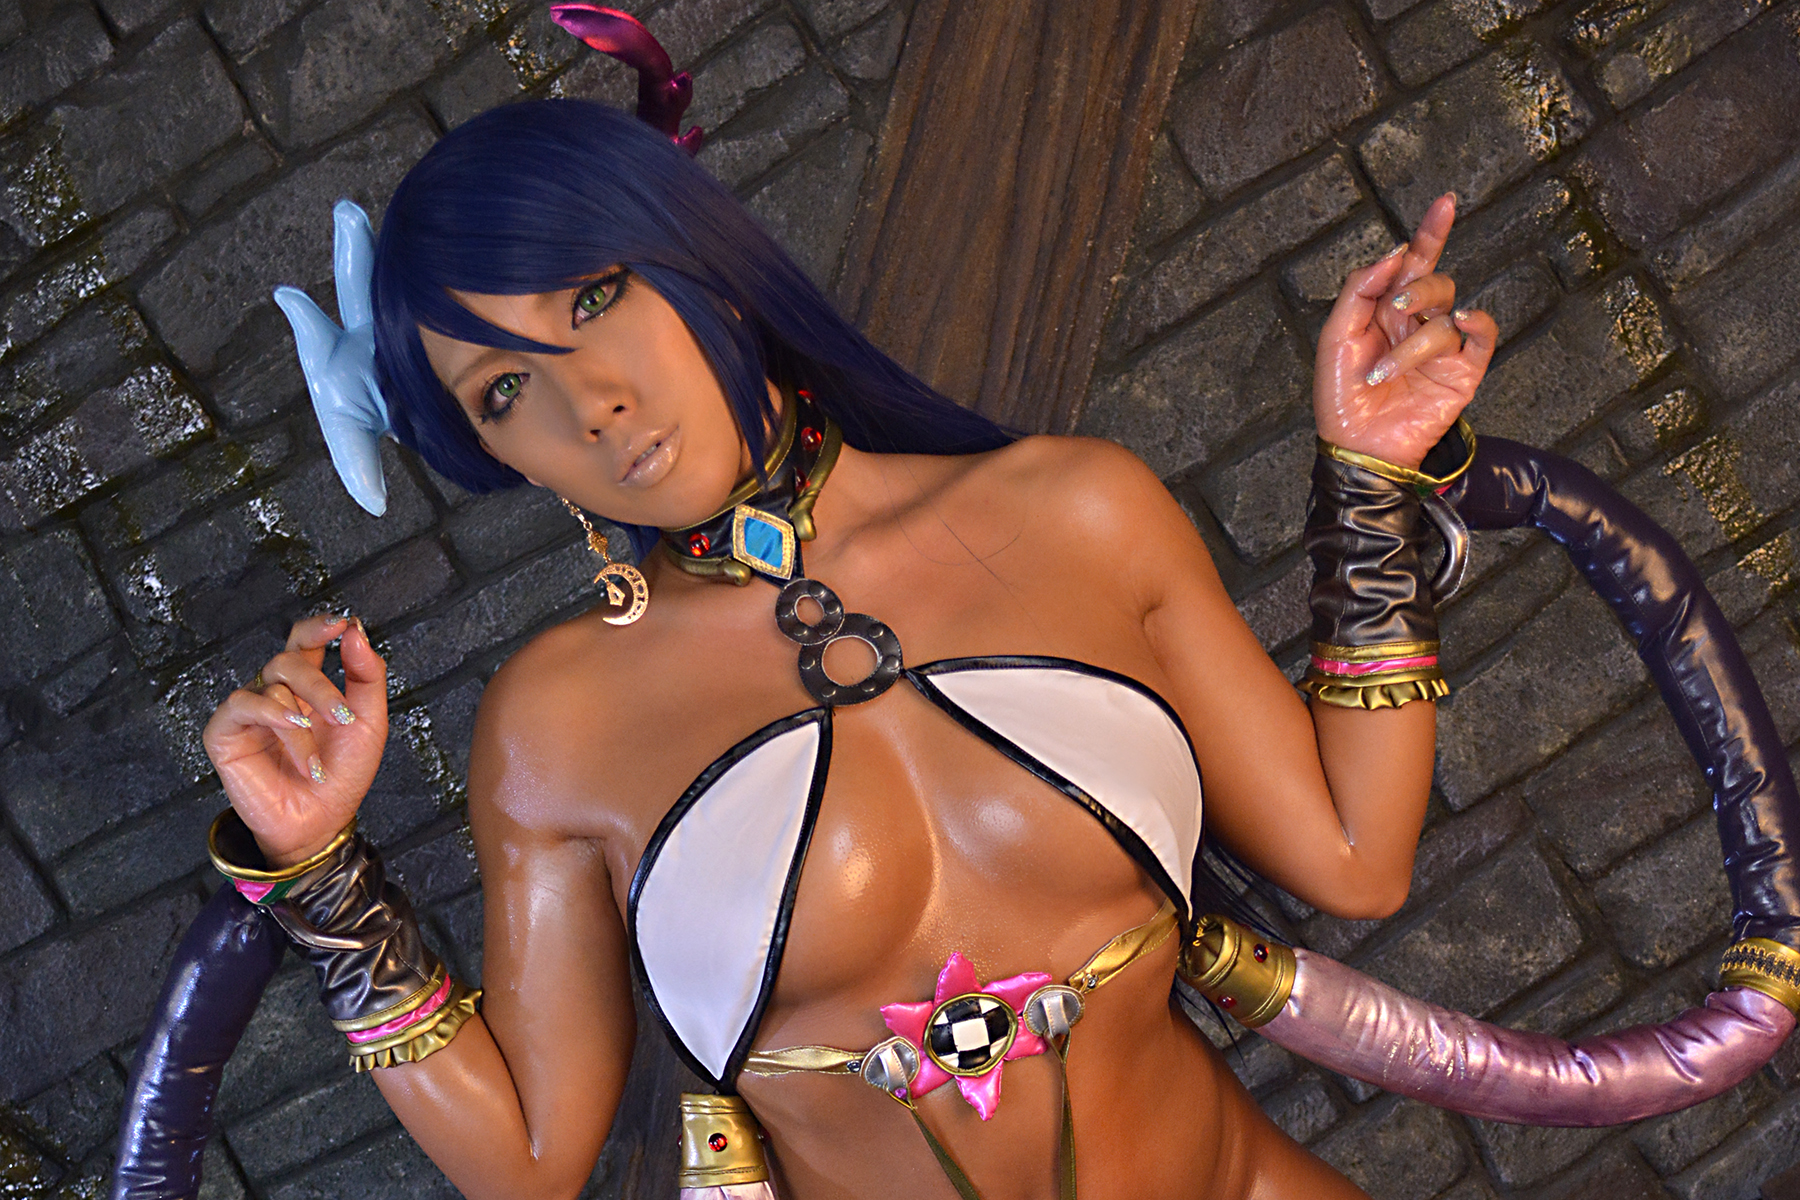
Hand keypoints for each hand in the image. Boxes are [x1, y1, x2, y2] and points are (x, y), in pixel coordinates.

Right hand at [203, 614, 388, 867]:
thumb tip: (355, 629)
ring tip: (319, 760)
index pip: (303, 641)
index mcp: (307, 687)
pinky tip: (294, 733)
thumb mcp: (369, 722)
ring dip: (304, 720)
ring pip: (273, 684)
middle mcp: (275, 693)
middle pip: (289, 658)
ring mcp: (249, 711)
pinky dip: (273, 716)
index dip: (316, 627)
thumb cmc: (342, 775)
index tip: (339, 624)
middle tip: (343, 717)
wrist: (319, 823)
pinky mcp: (225, 732)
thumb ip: (367, 675)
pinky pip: (244, 704)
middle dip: (320, 685)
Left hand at [1314, 194, 1499, 468]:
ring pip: (1448, 313)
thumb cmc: (1341, 398)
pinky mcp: (1463, 372)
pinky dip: (1476, 324)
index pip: (1413, 263)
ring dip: (1413, 342)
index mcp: (1385, 312)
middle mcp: (1416, 324)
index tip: (1445, 202)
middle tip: (1394, 309)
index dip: (1430, 233)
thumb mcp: (1335, 337)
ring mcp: (1442, 348)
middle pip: (1434, 281)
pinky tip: (1460, 324)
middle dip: (1415, 287)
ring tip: (1383, 372)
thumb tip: (1394, 255)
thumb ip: (1359, 290)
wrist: (1357, 449)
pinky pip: (1483, 334)